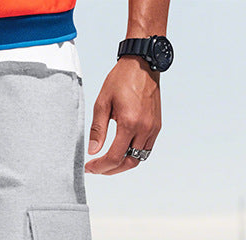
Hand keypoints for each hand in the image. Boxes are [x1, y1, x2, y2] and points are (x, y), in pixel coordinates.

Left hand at [85, 56, 161, 174]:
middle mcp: (145, 128)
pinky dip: (132, 155)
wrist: (142, 63)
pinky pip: (145, 149)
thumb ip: (97, 130)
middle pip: (128, 163)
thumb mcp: (102, 103)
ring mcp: (153, 128)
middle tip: (96, 168)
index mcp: (130, 123)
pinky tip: (120, 151)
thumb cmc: (121, 79)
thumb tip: (93, 151)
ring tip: (107, 162)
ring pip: (139, 159)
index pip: (115, 157)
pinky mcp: (157, 125)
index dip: (100, 167)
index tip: (89, 167)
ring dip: (122, 164)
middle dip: (110, 170)